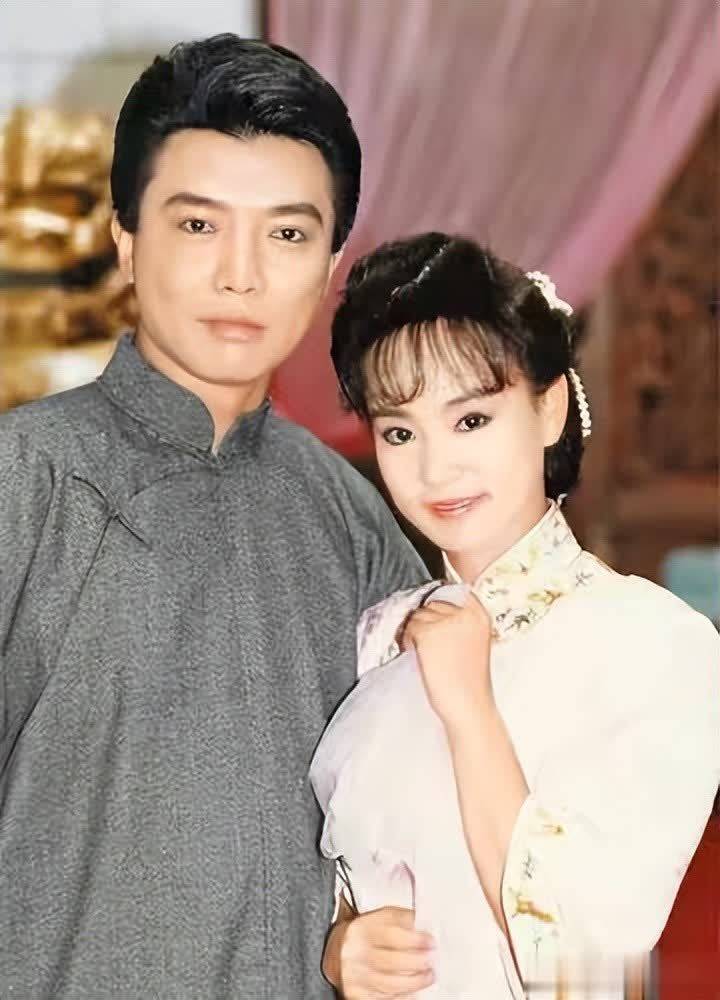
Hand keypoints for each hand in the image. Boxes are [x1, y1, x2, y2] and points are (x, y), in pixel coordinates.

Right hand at [328, 906, 434, 998]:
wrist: (338, 952)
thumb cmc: (366, 934)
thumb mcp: (381, 917)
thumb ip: (402, 918)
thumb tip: (426, 925)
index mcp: (363, 929)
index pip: (391, 935)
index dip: (415, 940)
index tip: (431, 942)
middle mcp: (356, 952)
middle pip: (392, 962)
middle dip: (418, 962)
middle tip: (432, 960)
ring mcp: (355, 975)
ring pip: (390, 983)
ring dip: (415, 982)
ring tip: (428, 976)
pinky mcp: (357, 994)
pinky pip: (384, 999)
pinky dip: (402, 997)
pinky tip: (414, 992)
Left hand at [401, 592, 492, 734]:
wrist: (468, 706)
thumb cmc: (469, 682)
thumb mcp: (474, 642)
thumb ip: (459, 623)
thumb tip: (432, 611)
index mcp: (480, 614)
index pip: (456, 593)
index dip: (441, 607)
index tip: (437, 622)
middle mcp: (465, 613)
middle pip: (433, 604)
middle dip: (426, 622)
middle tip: (428, 645)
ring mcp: (446, 622)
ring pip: (418, 615)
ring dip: (415, 632)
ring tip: (426, 655)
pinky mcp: (428, 633)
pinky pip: (409, 629)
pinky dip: (408, 642)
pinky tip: (419, 658)